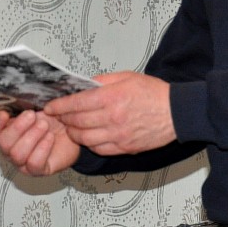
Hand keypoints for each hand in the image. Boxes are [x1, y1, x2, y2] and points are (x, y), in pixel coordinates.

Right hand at [0, 109, 80, 175]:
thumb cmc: (52, 121)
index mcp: (7, 131)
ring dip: (32, 137)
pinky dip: (42, 149)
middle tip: (32, 115)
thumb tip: (17, 99)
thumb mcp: (38, 108)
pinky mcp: (38, 170)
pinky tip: (50, 138)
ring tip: (45, 126)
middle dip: (18, 128)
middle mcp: (11, 148)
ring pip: (17, 155)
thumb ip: (24, 106)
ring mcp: (23, 162)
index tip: (4, 113)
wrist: (71, 132)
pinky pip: (34, 164)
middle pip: (3, 143)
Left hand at [44, 71, 173, 156]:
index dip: (59, 106)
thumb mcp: (126, 77)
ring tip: (71, 127)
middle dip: (63, 119)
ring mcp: (118, 136)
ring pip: (85, 138)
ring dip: (74, 133)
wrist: (176, 112)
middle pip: (77, 122)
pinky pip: (99, 149)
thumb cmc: (154, 93)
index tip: (50, 107)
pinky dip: (89, 144)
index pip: (76, 103)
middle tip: (57, 116)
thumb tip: (83, 85)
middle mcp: (113, 118)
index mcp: (112, 98)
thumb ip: (102, 81)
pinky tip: (88, 137)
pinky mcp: (125, 147)